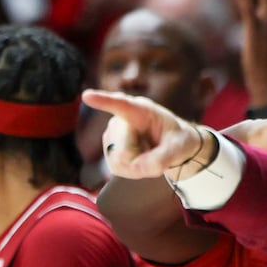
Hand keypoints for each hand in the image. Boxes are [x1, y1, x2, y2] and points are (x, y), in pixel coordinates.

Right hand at [83, 90, 213, 181]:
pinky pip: (118, 168)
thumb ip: (163, 157)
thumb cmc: (176, 139)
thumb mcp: (178, 147)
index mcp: (140, 109)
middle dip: (141, 161)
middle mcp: (120, 119)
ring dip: (138, 166)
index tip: (87, 96)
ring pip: (119, 161)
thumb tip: (139, 168)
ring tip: (149, 153)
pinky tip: (141, 159)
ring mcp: (112, 135)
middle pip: (122, 150)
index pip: (120, 104)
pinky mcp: (109, 150)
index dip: (103, 100)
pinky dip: (133, 170)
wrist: (172, 146)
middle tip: (158, 154)